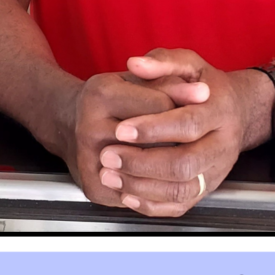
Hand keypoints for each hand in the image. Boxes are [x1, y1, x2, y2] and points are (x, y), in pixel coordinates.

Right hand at [64, 69, 208, 207]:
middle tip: (199, 137)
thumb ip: (170, 83)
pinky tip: (166, 175)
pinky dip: (159, 188)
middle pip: (157, 142)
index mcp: (102, 94)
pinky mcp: (96, 188)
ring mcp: (91, 161)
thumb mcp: (137, 79)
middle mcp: (90, 128)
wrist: (69, 123)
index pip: (160, 106)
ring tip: (185, 155)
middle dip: (182, 141)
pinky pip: (139, 196)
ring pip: (151, 174)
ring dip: (174, 168)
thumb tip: (203, 93)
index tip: (206, 102)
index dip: (186, 105)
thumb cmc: (109, 98)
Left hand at [97, 48, 272, 216]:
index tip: (121, 129)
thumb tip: (135, 64)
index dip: (153, 129)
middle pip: (185, 163)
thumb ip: (162, 61)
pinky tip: (126, 193)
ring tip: (109, 174)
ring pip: (181, 189)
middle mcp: (223, 144)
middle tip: (108, 155)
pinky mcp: (208, 188)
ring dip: (141, 186)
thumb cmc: (206, 86)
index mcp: (220, 110)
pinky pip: (180, 205)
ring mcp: (217, 170)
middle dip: (142, 162)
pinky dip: (151, 204)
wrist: (237, 110)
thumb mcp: (190, 64)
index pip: (188, 124)